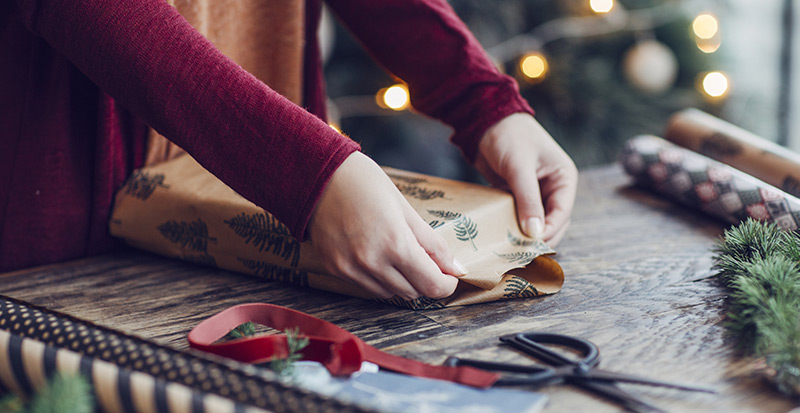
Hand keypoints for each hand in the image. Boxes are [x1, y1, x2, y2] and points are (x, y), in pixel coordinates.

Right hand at [308, 152, 466, 299]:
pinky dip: (379, 278)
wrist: (318, 175)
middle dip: (425, 280)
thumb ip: (432, 243)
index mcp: (395, 244)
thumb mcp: (405, 209)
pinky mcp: (335, 269)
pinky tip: (376, 254)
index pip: (432, 285)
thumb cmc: (365, 183)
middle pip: (413, 293)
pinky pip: (367, 287)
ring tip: (397, 252)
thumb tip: (456, 269)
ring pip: (390, 294)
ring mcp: (350, 269)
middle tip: (425, 259)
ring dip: (402, 281)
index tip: (449, 276)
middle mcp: (372, 262)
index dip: (446, 285)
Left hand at [474, 113, 577, 245]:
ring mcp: (535, 193)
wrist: (485, 119)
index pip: (562, 213)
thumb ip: (528, 200)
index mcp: (563, 178)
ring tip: (509, 248)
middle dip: (537, 237)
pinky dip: (511, 226)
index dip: (549, 231)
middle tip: (520, 253)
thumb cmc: (509, 136)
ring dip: (523, 234)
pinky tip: (500, 236)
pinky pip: (517, 216)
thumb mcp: (519, 168)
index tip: (532, 245)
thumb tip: (536, 233)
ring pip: (534, 222)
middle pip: (551, 222)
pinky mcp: (516, 195)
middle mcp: (553, 187)